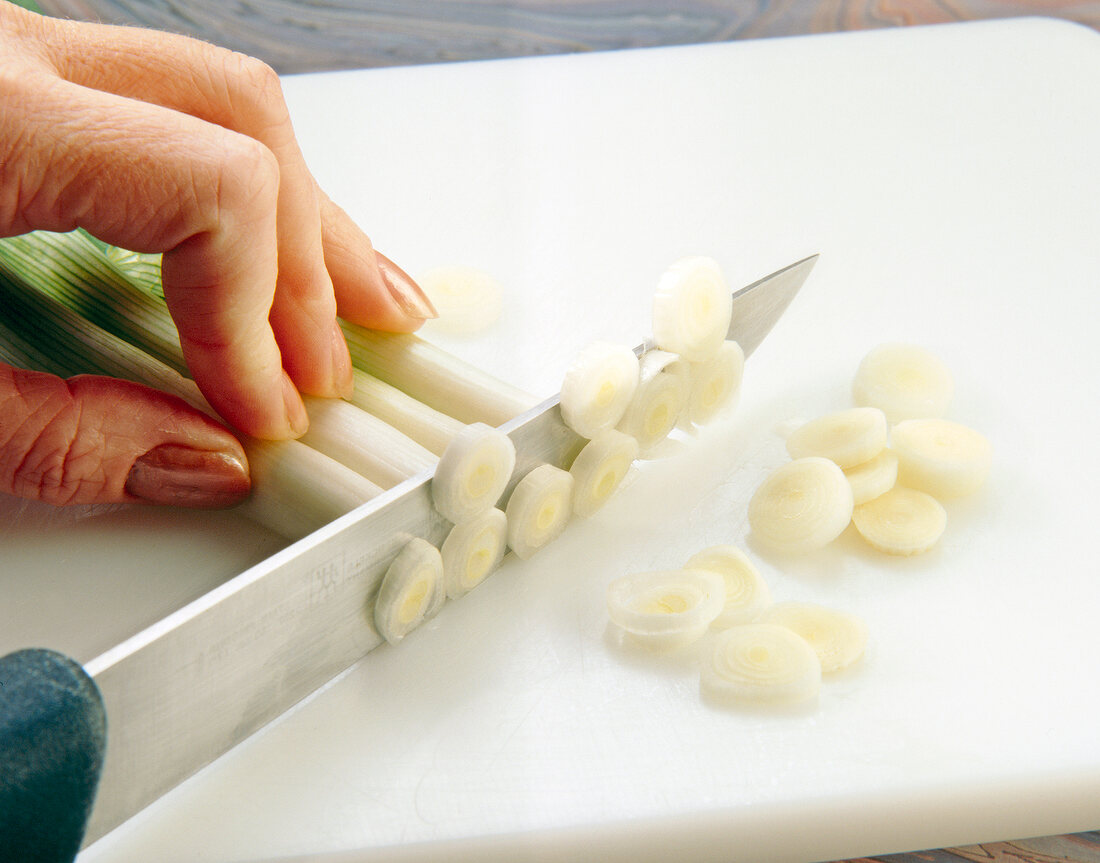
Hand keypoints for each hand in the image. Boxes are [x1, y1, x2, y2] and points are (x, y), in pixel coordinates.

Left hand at [0, 3, 434, 507]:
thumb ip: (54, 439)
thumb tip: (203, 461)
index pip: (214, 190)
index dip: (261, 317)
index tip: (264, 407)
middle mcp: (11, 57)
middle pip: (243, 123)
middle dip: (310, 266)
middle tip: (331, 370)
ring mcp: (19, 55)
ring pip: (222, 104)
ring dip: (301, 220)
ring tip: (360, 306)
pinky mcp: (22, 80)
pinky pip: (172, 114)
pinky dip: (240, 195)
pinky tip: (269, 254)